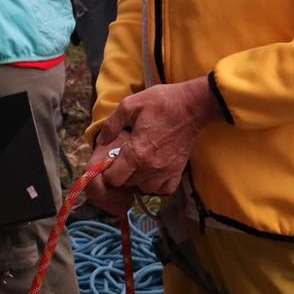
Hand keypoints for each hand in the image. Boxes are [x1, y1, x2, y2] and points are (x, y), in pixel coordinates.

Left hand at [89, 79, 222, 202]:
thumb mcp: (130, 105)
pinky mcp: (178, 171)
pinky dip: (157, 185)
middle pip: (128, 184)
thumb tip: (102, 140)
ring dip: (138, 180)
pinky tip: (153, 172)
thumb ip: (112, 124)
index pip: (114, 178)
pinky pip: (164, 190)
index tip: (111, 159)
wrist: (191, 105)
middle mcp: (151, 167)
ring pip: (145, 189)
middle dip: (122, 173)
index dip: (108, 171)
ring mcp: (166, 171)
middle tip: (124, 157)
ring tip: (138, 163)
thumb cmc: (161, 103)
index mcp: (137, 152)